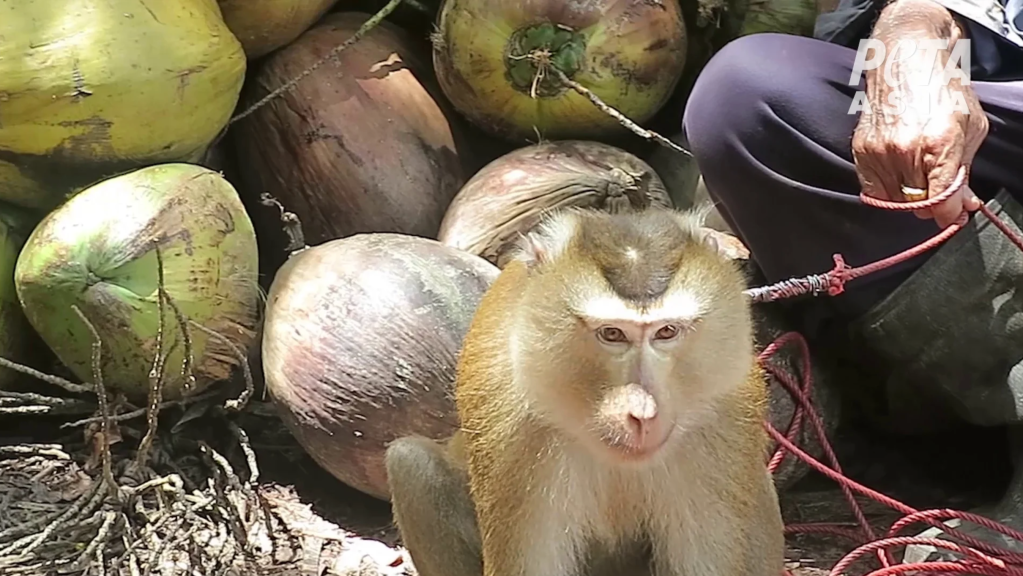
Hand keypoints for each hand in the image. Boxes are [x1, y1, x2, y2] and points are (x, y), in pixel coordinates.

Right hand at [852, 49, 988, 227]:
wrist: (905, 61)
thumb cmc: (942, 90)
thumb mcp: (970, 128)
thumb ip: (965, 169)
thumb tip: (964, 204)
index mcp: (939, 143)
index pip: (941, 201)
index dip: (948, 214)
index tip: (951, 215)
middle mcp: (906, 151)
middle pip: (917, 204)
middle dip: (931, 203)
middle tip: (938, 191)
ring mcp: (879, 152)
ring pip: (894, 200)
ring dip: (907, 196)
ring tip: (917, 177)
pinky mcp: (861, 151)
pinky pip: (872, 190)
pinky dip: (886, 190)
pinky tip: (898, 174)